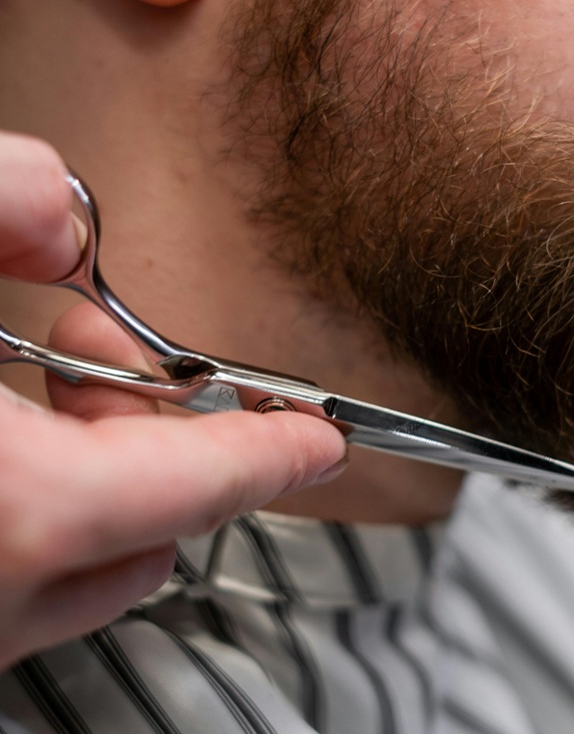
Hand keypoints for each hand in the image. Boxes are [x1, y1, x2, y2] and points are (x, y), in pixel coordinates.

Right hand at [0, 133, 346, 667]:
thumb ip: (4, 201)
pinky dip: (29, 528)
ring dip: (94, 496)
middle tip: (105, 360)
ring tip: (37, 400)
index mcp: (9, 512)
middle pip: (150, 543)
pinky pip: (10, 594)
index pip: (199, 486)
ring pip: (78, 581)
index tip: (321, 441)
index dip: (273, 455)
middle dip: (163, 454)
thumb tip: (67, 223)